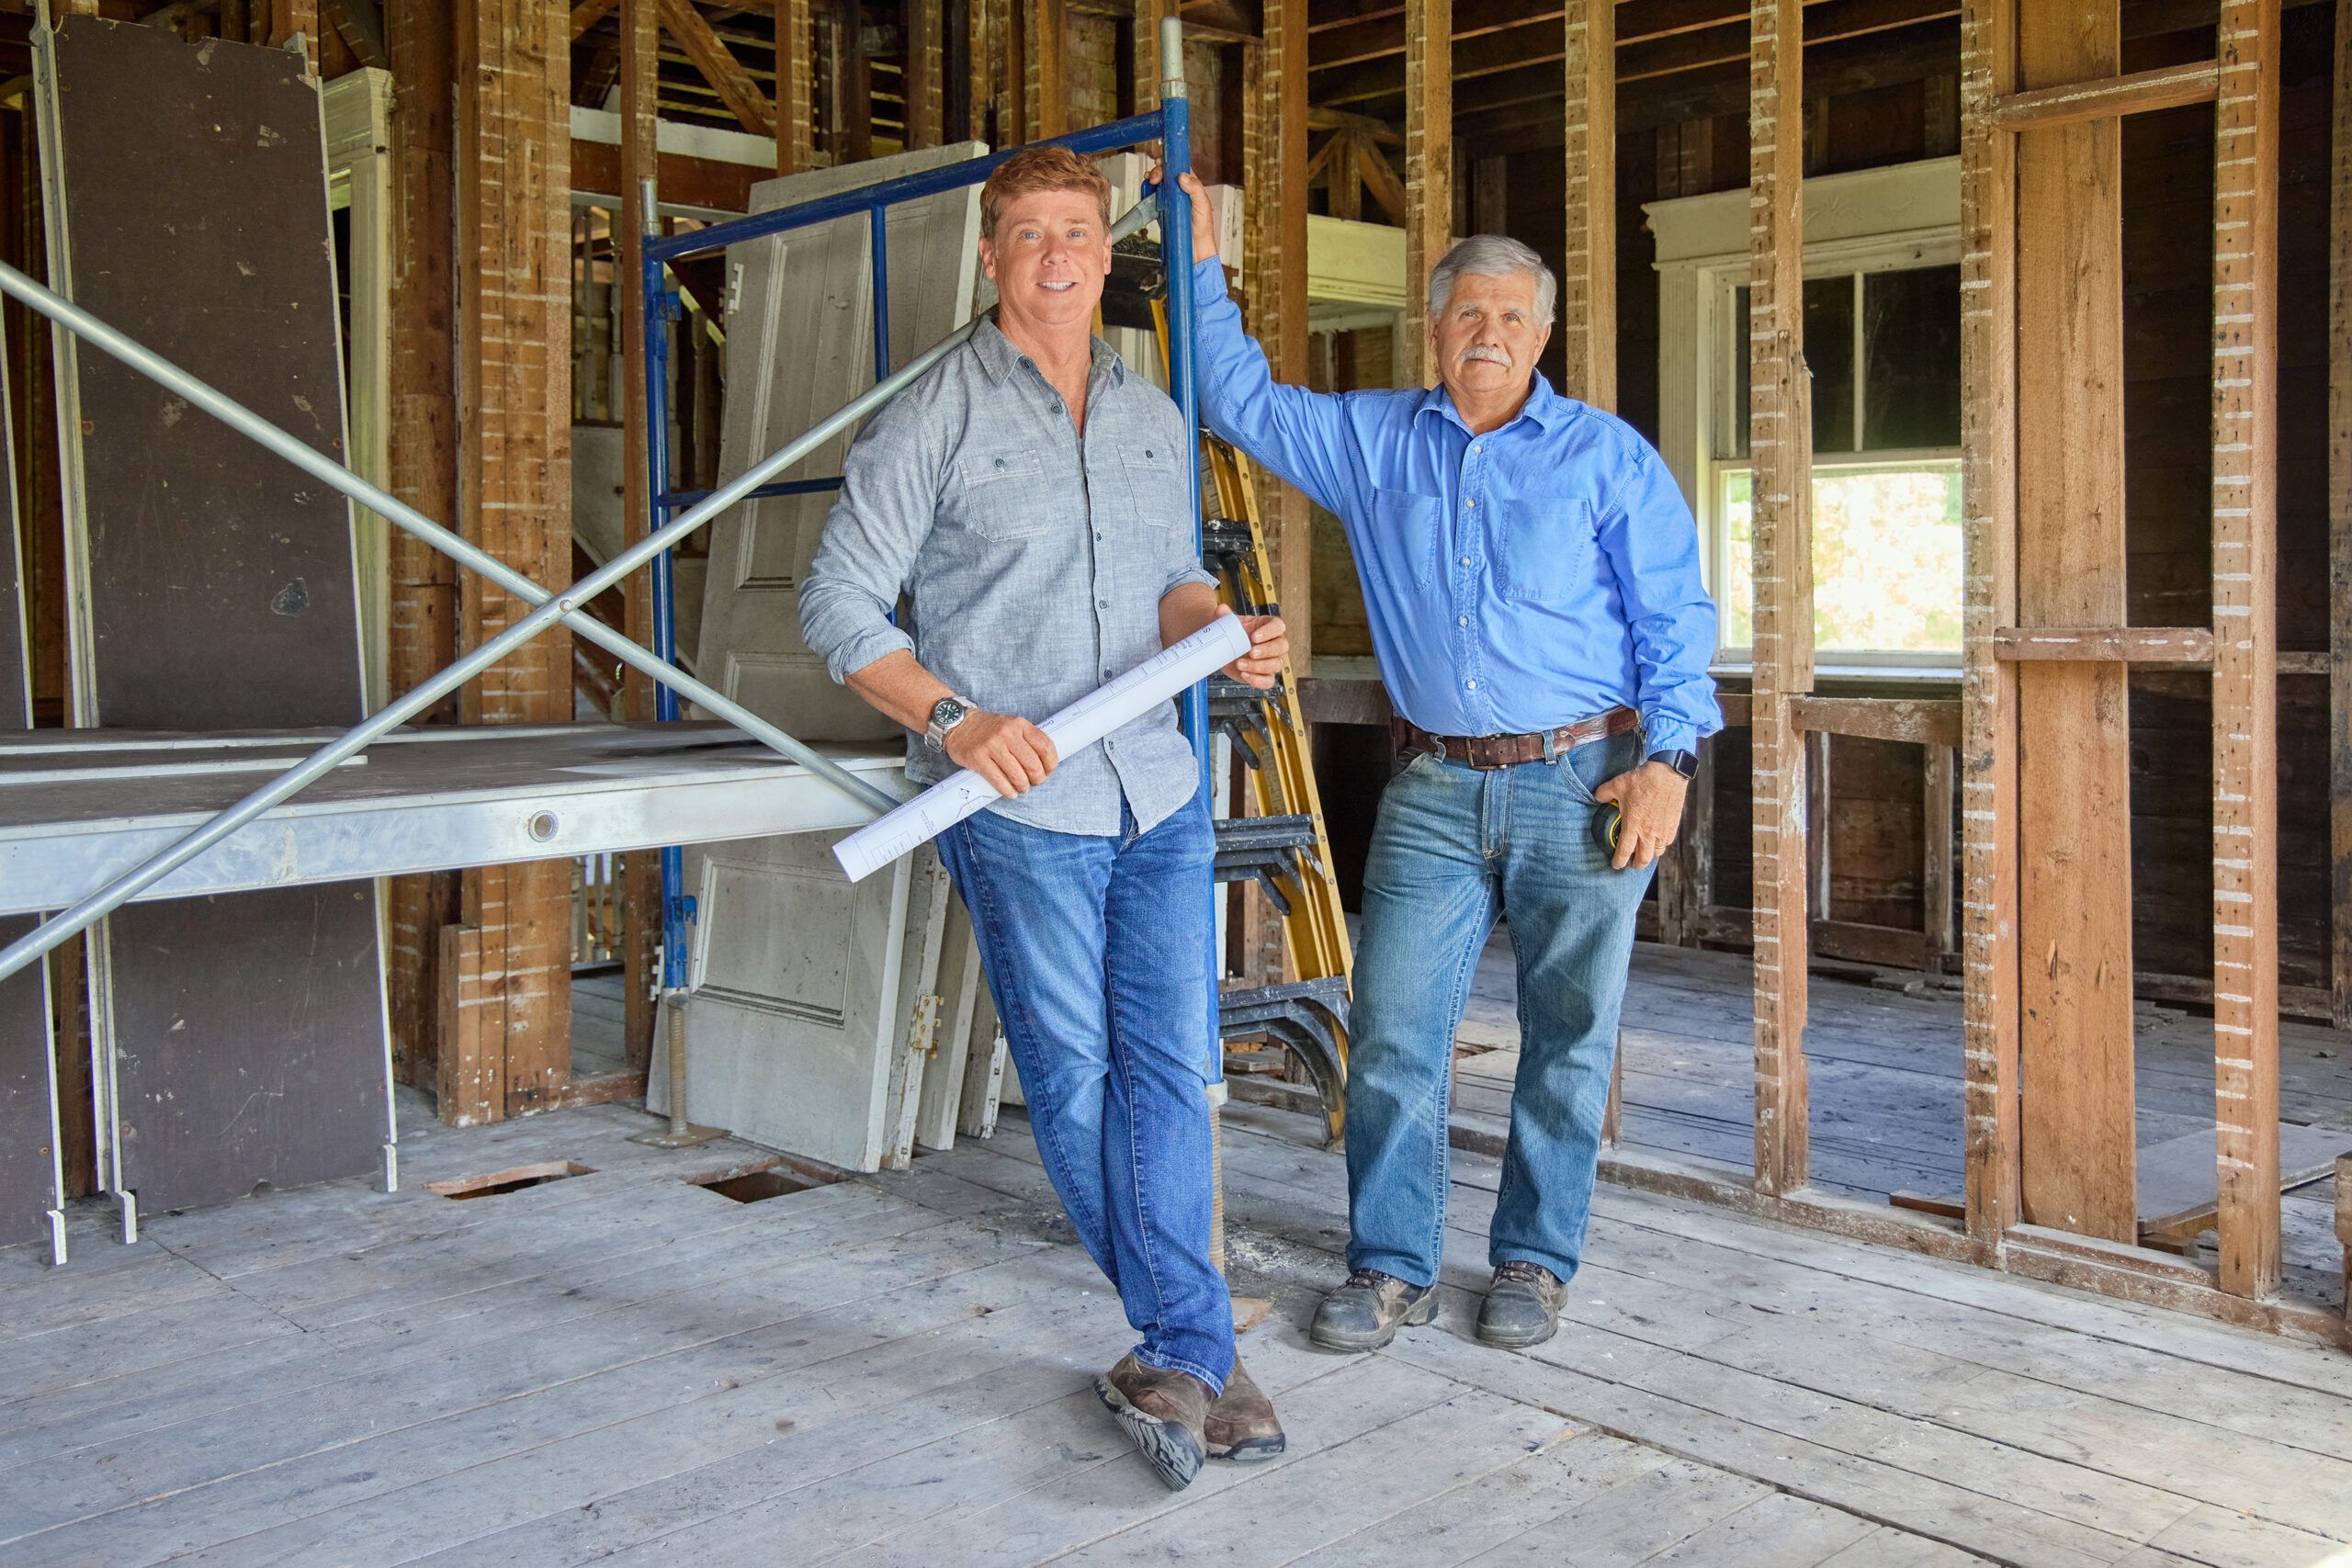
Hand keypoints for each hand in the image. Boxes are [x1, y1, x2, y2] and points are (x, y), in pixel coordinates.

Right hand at [944, 710, 1058, 798]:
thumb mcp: (1011, 726)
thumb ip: (1026, 739)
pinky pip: (998, 780)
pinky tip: (1010, 792)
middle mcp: (1007, 733)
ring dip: (1023, 786)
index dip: (1051, 764)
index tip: (1048, 771)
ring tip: (1021, 788)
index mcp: (1020, 724)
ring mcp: (992, 745)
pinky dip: (1008, 791)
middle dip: (1038, 779)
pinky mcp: (978, 758)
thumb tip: (1044, 764)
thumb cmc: (988, 729)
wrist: (959, 724)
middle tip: (1034, 782)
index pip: (1045, 746)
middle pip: (1033, 764)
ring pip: (1017, 775)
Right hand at [1144, 160, 1218, 266]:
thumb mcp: (1203, 206)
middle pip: (1166, 172)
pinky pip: (1152, 196)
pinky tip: (1147, 190)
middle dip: (1158, 170)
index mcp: (1192, 185)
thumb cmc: (1203, 228)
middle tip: (1155, 178)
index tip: (1162, 160)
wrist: (1193, 248)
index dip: (1170, 161)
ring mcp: (1170, 198)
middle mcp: (1180, 190)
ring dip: (1152, 178)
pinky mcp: (1161, 208)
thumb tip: (1182, 176)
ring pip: (1158, 182)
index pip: (1179, 167)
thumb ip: (1195, 189)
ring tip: (1151, 181)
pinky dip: (1148, 191)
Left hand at [1220, 607, 1286, 688]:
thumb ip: (1225, 615)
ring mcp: (1271, 660)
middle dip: (1267, 650)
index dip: (1269, 632)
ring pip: (1276, 664)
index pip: (1278, 627)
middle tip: (1251, 652)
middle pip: (1281, 646)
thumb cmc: (1232, 632)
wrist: (1224, 648)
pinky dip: (1258, 680)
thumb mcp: (1228, 622)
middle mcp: (1275, 643)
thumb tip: (1221, 608)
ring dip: (1259, 666)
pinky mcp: (1264, 675)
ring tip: (1240, 664)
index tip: (1254, 636)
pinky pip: (1269, 681)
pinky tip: (1244, 675)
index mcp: (1270, 626)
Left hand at [1592, 761, 1687, 871]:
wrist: (1668, 773)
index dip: (1619, 861)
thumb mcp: (1617, 784)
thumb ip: (1603, 793)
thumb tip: (1596, 797)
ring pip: (1657, 853)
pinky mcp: (1673, 825)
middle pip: (1643, 859)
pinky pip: (1667, 842)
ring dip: (1649, 856)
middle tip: (1630, 863)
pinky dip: (1660, 845)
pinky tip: (1656, 841)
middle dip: (1635, 865)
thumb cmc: (1643, 780)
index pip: (1624, 852)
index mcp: (1633, 826)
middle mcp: (1648, 832)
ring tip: (1643, 853)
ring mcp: (1662, 830)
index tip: (1616, 864)